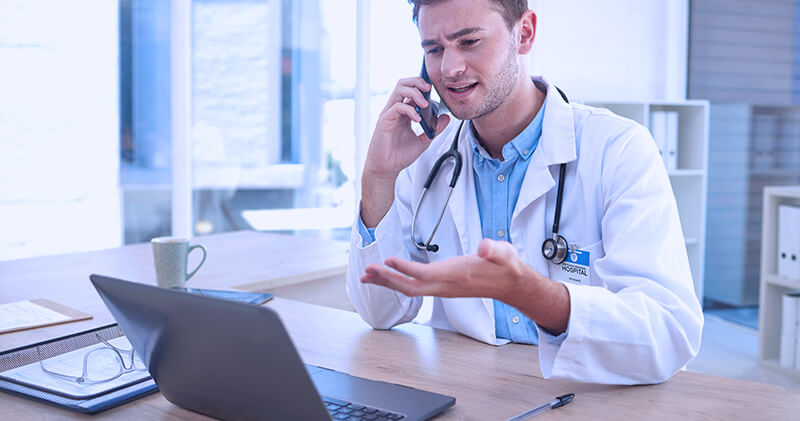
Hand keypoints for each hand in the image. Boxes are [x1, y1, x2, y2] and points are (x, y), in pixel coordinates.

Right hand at [361, 77, 450, 226]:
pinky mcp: (384, 121)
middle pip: (403, 83)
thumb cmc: (399, 155)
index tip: (434, 89)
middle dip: (417, 81)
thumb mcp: (424, 140)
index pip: (410, 89)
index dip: (421, 84)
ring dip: (414, 92)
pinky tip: (417, 119)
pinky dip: (409, 110)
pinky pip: (397, 107)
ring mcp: (388, 114)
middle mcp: (394, 110)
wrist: (387, 169)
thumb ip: (434, 129)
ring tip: (424, 103)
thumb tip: (446, 117)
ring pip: (399, 90)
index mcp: (403, 112)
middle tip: (429, 88)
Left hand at [361, 238, 569, 333]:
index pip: (426, 274)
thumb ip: (495, 250)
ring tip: (366, 277)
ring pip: (409, 290)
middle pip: (410, 286)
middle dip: (387, 280)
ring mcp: (442, 289)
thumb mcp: (504, 253)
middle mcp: (446, 286)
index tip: (387, 259)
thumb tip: (485, 247)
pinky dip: (396, 282)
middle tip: (366, 272)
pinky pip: (414, 288)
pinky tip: (385, 278)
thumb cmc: (505, 266)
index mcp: (457, 275)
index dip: (405, 268)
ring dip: (387, 283)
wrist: (510, 284)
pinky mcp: (441, 287)